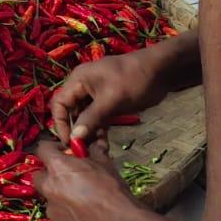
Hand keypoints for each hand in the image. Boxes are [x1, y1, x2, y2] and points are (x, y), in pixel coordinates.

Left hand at [32, 138, 137, 220]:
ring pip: (48, 198)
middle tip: (66, 175)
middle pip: (38, 176)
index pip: (42, 149)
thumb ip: (94, 152)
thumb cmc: (111, 189)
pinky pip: (59, 216)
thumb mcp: (105, 164)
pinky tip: (82, 216)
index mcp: (58, 167)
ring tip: (77, 199)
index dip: (52, 149)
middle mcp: (48, 187)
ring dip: (58, 195)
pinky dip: (66, 214)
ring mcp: (52, 210)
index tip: (64, 152)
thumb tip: (95, 143)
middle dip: (48, 174)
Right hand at [50, 49, 171, 143]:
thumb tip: (73, 138)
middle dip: (74, 130)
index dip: (60, 124)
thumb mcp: (111, 100)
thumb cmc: (133, 80)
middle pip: (70, 111)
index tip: (69, 142)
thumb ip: (91, 118)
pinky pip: (96, 117)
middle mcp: (83, 87)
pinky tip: (102, 142)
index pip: (59, 104)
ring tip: (93, 149)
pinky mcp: (107, 101)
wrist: (161, 71)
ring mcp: (95, 94)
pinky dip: (97, 129)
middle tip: (82, 150)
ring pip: (83, 117)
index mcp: (78, 80)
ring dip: (87, 132)